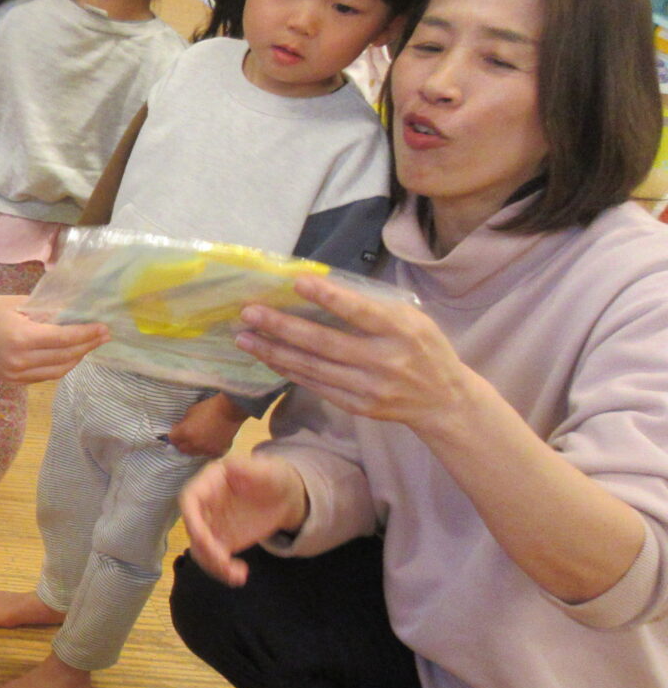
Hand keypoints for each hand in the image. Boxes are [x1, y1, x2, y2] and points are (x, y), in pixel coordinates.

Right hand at [0, 295, 109, 382]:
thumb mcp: (22, 302)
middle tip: (104, 336)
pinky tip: (70, 354)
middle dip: (88, 346)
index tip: (104, 328)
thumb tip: (80, 314)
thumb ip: (50, 311)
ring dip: (77, 358)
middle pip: (65, 356)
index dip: (87, 334)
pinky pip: (45, 376)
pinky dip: (61, 366)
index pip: (64, 339)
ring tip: (89, 345)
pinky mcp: (13, 380)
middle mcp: (20, 360)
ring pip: (58, 371)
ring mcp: (16, 373)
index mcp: (22, 337)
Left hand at [167, 393, 248, 457]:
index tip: (176, 430)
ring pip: (194, 453)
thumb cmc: (208, 407)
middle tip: (185, 436)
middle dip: (181, 443)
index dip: (173, 434)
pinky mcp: (217, 452)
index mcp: (185, 433)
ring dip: (193, 447)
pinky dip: (205, 449)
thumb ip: (183, 423)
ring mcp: (206, 450)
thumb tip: (178, 429)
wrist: (230, 410)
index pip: (172, 439)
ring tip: (198, 439)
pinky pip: (207, 454)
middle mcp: (194, 444)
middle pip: (182, 449)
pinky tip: (208, 442)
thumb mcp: (190, 411)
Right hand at [178, 452, 308, 586]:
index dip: (191, 520)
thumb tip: (229, 465)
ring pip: (200, 548)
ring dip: (213, 564)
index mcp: (210, 482)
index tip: (201, 538)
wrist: (285, 496)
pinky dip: (223, 571)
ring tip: (236, 573)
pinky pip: (214, 559)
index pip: (190, 500)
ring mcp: (212, 525)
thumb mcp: (266, 469)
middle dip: (205, 548)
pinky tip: (239, 575)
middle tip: (223, 561)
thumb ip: (248, 468)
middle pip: (193, 529)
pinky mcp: (221, 542)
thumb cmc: (274, 477)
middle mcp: (205, 505)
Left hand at [237, 276, 476, 434]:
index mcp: (402, 331)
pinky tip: (267, 357)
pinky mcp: (357, 406)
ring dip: (273, 351)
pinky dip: (288, 370)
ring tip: (244, 336)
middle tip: (248, 312)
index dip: (328, 297)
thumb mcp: (412, 319)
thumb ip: (373, 307)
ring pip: (312, 367)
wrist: (444, 400)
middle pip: (324, 343)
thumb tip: (321, 287)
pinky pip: (315, 385)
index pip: (360, 312)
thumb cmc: (423, 348)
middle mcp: (385, 360)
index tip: (295, 281)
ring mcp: (369, 387)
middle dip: (281, 327)